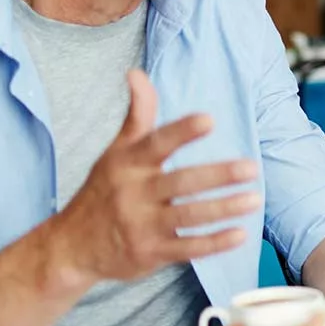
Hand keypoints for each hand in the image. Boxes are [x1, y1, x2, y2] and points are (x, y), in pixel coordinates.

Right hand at [50, 69, 261, 287]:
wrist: (71, 247)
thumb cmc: (103, 192)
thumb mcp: (115, 152)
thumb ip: (137, 116)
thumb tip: (136, 72)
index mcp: (127, 164)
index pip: (156, 143)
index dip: (182, 132)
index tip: (209, 120)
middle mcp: (134, 193)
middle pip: (181, 182)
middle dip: (217, 175)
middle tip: (251, 168)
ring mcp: (142, 225)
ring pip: (188, 216)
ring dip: (223, 209)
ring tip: (254, 199)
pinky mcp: (150, 253)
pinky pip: (187, 248)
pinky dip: (214, 243)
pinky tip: (240, 234)